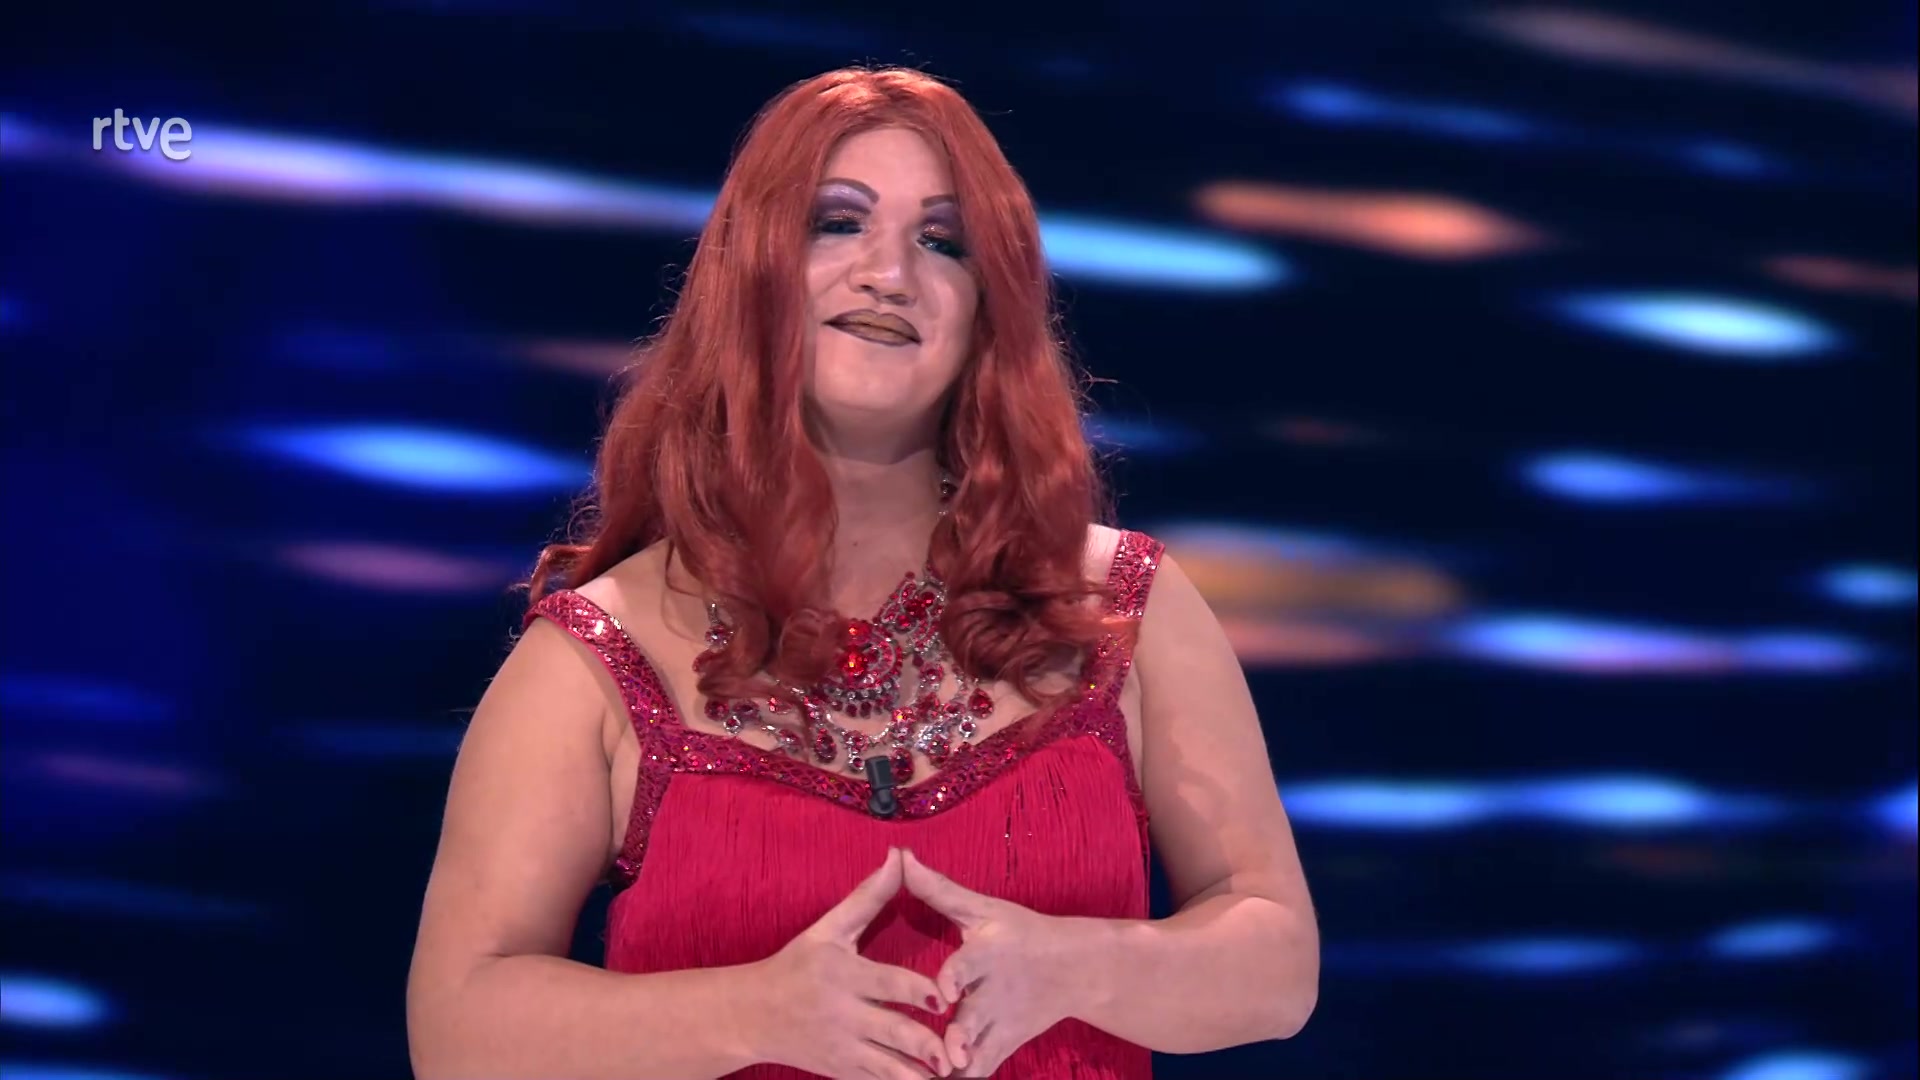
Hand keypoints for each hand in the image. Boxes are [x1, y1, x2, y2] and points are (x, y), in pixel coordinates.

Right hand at [744, 848, 952, 1078]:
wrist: (751, 1015)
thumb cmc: (795, 965)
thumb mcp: (828, 929)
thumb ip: (868, 897)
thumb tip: (898, 857)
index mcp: (844, 975)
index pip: (887, 983)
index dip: (916, 991)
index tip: (944, 998)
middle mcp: (844, 1014)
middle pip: (892, 1031)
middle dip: (924, 1044)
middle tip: (954, 1052)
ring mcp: (843, 1048)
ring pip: (887, 1067)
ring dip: (916, 1075)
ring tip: (948, 1075)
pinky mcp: (842, 1072)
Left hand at [902, 850, 1091, 1076]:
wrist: (1074, 969)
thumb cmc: (1021, 933)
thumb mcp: (983, 909)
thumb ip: (938, 889)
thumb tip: (899, 856)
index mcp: (987, 954)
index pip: (969, 965)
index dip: (955, 978)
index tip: (944, 993)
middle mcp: (994, 992)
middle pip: (974, 1019)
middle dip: (959, 1037)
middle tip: (947, 1054)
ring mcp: (1002, 1023)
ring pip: (979, 1052)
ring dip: (961, 1065)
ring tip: (937, 1076)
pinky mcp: (1006, 1044)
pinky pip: (984, 1068)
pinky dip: (966, 1076)